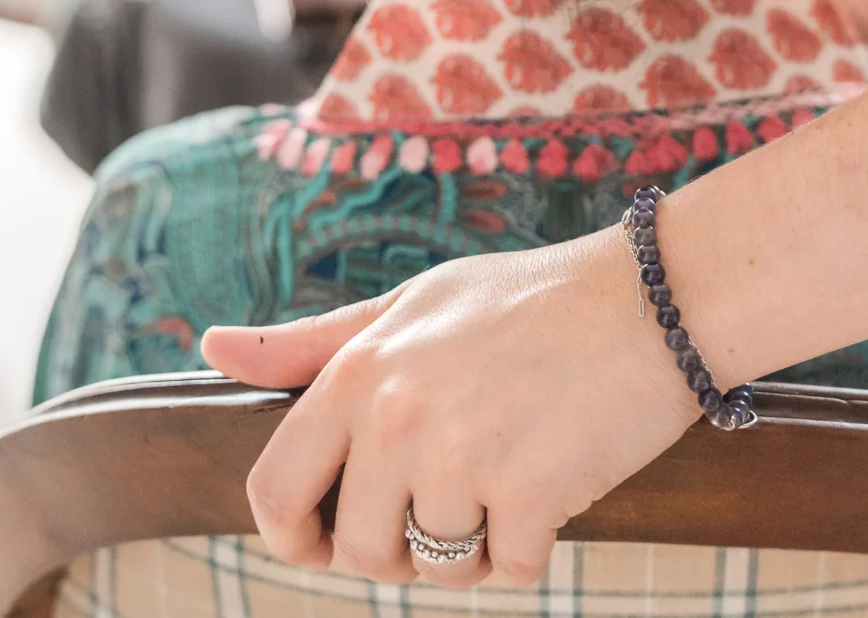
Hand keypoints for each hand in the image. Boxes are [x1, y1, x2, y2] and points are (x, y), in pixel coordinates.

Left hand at [202, 227, 699, 586]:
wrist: (655, 297)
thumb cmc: (529, 299)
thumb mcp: (412, 304)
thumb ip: (312, 343)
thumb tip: (212, 346)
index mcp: (358, 372)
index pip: (276, 491)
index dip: (293, 538)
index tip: (326, 543)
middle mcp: (398, 417)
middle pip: (362, 549)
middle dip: (401, 547)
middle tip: (453, 502)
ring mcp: (463, 457)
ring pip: (437, 565)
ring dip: (473, 544)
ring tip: (511, 478)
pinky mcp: (531, 493)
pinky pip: (507, 570)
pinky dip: (532, 545)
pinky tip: (556, 481)